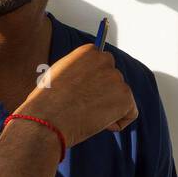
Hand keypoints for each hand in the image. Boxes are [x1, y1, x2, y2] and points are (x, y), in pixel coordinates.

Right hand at [16, 44, 137, 146]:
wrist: (47, 119)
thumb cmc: (46, 102)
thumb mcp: (59, 75)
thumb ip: (80, 70)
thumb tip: (92, 76)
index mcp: (89, 51)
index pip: (103, 64)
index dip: (95, 83)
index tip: (82, 94)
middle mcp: (105, 60)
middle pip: (114, 80)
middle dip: (105, 94)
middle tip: (84, 108)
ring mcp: (117, 78)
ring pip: (121, 97)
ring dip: (109, 109)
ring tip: (86, 116)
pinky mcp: (126, 97)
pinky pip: (130, 113)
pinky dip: (118, 122)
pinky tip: (100, 125)